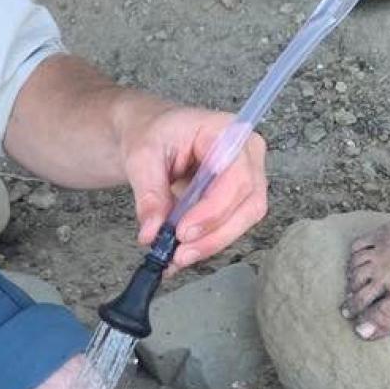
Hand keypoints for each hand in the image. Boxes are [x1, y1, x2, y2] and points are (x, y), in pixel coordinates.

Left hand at [114, 97, 267, 267]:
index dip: (213, 210)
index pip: (236, 177)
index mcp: (227, 131)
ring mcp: (248, 175)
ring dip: (211, 243)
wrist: (151, 134)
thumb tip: (152, 233)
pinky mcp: (237, 197)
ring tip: (176, 257)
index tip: (182, 232)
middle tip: (179, 254)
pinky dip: (206, 242)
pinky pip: (230, 224)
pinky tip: (181, 253)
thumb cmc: (151, 133)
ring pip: (244, 219)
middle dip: (214, 234)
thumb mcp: (141, 157)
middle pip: (248, 203)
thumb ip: (149, 194)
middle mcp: (247, 154)